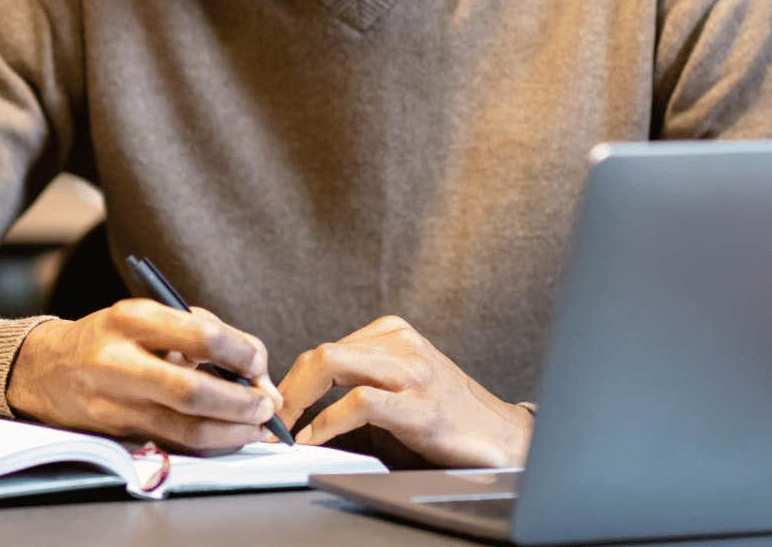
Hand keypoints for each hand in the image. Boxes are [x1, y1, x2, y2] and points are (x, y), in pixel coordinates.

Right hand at [4, 300, 282, 454]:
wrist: (47, 368)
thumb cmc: (113, 338)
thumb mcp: (150, 317)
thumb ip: (205, 335)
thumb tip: (258, 373)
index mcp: (132, 318)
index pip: (201, 336)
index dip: (241, 353)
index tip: (258, 363)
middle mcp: (119, 361)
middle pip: (193, 391)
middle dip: (241, 402)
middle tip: (266, 406)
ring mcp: (115, 402)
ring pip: (186, 427)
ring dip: (231, 431)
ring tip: (256, 425)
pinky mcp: (117, 432)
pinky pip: (174, 442)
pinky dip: (209, 442)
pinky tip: (228, 434)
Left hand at [276, 316, 532, 467]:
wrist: (502, 438)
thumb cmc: (444, 420)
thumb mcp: (394, 394)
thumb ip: (351, 393)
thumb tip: (294, 414)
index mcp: (392, 333)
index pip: (324, 350)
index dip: (291, 382)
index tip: (274, 410)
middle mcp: (401, 343)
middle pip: (322, 353)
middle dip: (287, 389)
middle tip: (269, 421)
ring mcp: (412, 372)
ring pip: (333, 365)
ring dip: (298, 401)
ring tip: (284, 429)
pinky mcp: (420, 406)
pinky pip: (359, 403)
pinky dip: (327, 422)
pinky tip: (313, 438)